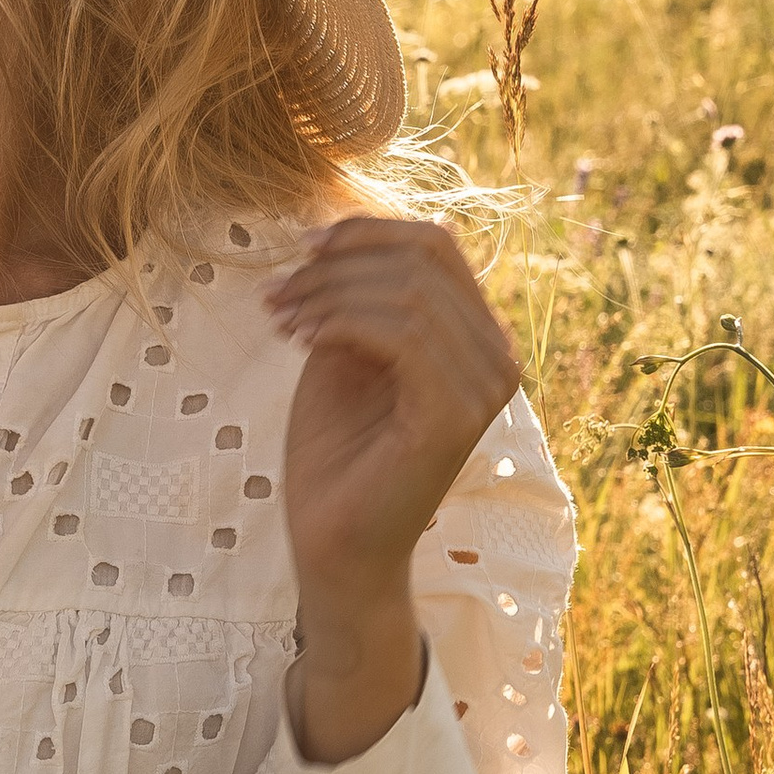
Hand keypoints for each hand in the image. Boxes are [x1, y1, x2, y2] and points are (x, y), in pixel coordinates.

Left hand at [263, 219, 522, 763]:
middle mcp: (497, 357)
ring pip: (409, 291)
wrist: (334, 544)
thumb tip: (340, 230)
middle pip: (425, 257)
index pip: (437, 243)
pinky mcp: (457, 415)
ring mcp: (485, 387)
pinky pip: (403, 333)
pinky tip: (300, 338)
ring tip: (279, 317)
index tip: (300, 248)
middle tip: (276, 292)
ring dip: (328, 292)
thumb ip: (358, 295)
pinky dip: (341, 321)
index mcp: (477, 336)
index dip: (366, 231)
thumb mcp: (344, 352)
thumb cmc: (337, 453)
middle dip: (337, 263)